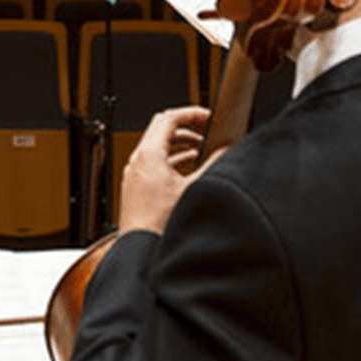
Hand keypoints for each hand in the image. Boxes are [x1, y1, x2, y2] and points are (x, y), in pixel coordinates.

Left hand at [115, 106, 211, 235]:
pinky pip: (153, 161)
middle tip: (205, 128)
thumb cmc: (158, 223)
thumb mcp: (193, 189)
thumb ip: (213, 165)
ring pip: (156, 145)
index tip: (207, 117)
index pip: (169, 118)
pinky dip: (171, 158)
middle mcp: (137, 161)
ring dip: (179, 142)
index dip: (191, 113)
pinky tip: (187, 166)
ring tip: (200, 147)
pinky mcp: (136, 186)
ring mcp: (134, 173)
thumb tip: (226, 152)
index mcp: (148, 155)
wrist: (140, 247)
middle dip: (186, 125)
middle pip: (161, 128)